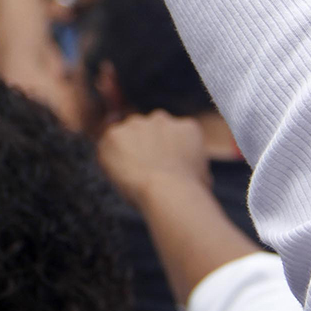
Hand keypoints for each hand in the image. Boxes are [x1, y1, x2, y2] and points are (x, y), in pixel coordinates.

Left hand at [97, 111, 211, 207]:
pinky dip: (109, 160)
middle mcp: (161, 119)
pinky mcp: (114, 133)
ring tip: (134, 176)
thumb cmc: (190, 191)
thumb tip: (195, 173)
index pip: (172, 135)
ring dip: (126, 152)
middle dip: (144, 147)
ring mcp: (136, 123)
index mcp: (187, 127)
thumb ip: (194, 165)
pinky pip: (107, 146)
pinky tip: (120, 175)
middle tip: (145, 172)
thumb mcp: (203, 176)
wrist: (168, 191)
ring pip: (126, 136)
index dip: (165, 154)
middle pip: (147, 131)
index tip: (163, 170)